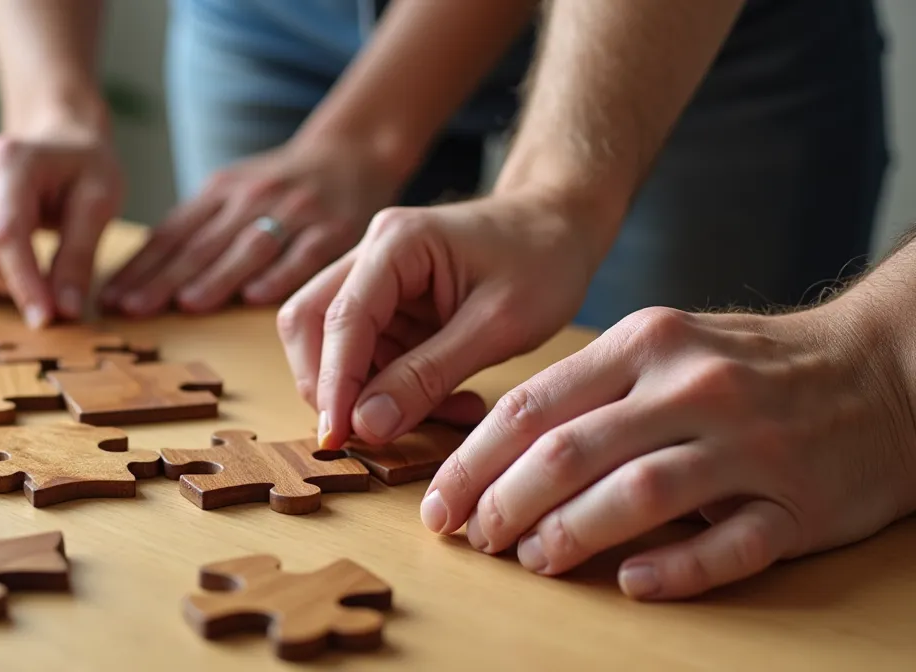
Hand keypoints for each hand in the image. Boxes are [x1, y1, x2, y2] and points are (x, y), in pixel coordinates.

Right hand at [0, 127, 122, 326]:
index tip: (46, 319)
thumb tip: (65, 311)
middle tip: (52, 300)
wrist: (63, 143)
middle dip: (14, 286)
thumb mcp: (99, 204)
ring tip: (30, 281)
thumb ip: (79, 257)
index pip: (5, 234)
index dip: (23, 283)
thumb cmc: (86, 168)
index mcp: (12, 161)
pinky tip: (4, 276)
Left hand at [99, 135, 406, 315]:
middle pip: (202, 243)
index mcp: (221, 191)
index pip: (172, 233)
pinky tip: (255, 296)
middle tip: (132, 308)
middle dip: (163, 278)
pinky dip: (279, 275)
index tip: (109, 298)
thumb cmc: (281, 186)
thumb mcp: (234, 191)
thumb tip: (142, 273)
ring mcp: (294, 212)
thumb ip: (197, 227)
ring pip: (248, 247)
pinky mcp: (333, 228)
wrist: (350, 153)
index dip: (140, 267)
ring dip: (216, 276)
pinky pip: (304, 253)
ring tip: (186, 304)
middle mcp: (252, 199)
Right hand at [278, 193, 610, 449]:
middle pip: (309, 324)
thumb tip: (366, 425)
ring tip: (442, 416)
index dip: (334, 383)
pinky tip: (450, 402)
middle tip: (364, 436)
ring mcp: (372, 278)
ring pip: (332, 345)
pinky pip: (367, 355)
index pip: (341, 319)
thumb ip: (428, 375)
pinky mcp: (386, 305)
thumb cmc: (542, 261)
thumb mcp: (497, 326)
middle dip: (329, 386)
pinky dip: (394, 389)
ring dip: (367, 394)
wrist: (561, 227)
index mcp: (395, 243)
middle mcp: (369, 254)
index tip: (338, 438)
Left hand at [421, 303, 915, 599]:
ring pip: (638, 495)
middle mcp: (692, 387)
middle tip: (475, 538)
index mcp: (647, 344)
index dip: (474, 461)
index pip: (534, 406)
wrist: (880, 367)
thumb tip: (494, 453)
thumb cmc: (747, 364)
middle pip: (571, 452)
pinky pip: (728, 546)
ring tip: (533, 559)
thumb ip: (590, 390)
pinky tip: (631, 581)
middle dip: (504, 502)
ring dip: (571, 535)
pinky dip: (675, 569)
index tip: (440, 502)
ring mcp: (749, 444)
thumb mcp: (666, 346)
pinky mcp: (798, 501)